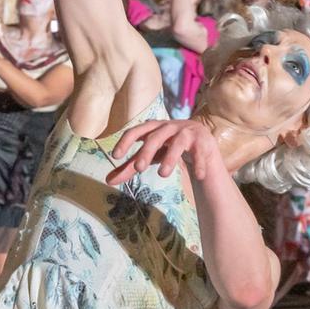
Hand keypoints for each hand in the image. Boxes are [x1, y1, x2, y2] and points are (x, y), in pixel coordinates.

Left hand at [106, 117, 220, 183]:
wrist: (198, 141)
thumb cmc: (167, 147)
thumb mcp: (149, 156)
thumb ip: (130, 167)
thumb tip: (107, 181)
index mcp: (152, 128)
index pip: (136, 131)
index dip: (125, 141)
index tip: (115, 155)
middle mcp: (168, 127)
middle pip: (155, 137)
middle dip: (146, 152)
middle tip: (139, 168)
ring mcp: (186, 133)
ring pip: (178, 143)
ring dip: (170, 158)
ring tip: (163, 174)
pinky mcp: (202, 142)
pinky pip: (199, 152)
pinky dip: (199, 164)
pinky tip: (198, 176)